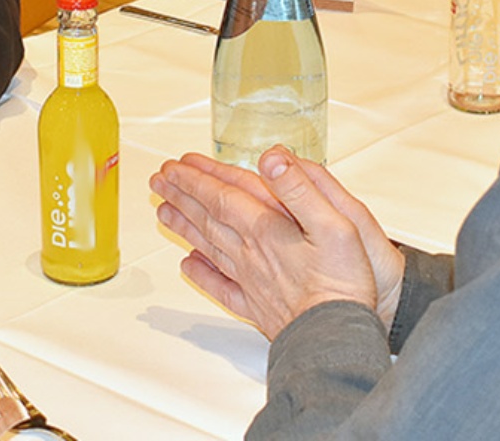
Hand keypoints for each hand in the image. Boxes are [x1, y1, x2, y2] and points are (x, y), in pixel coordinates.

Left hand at [152, 147, 403, 339]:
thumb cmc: (341, 283)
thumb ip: (299, 189)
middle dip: (182, 195)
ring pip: (208, 246)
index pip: (223, 195)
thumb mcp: (335, 223)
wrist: (335, 340)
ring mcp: (249, 281)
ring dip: (184, 226)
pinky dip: (201, 273)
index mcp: (266, 229)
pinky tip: (189, 266)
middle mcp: (251, 253)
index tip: (177, 164)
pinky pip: (220, 286)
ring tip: (164, 211)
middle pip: (208, 217)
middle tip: (159, 180)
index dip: (199, 177)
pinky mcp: (255, 307)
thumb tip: (271, 159)